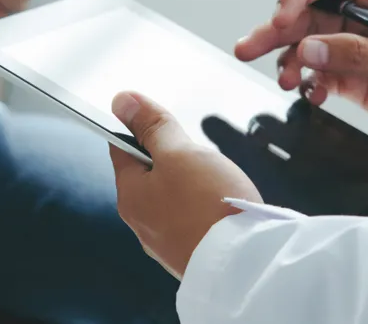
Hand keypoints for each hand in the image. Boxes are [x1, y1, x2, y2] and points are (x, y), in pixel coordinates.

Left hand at [109, 91, 261, 278]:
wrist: (246, 265)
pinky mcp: (191, 254)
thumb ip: (152, 127)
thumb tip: (121, 100)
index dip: (141, 129)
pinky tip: (224, 207)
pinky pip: (193, 219)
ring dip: (193, 183)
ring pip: (174, 196)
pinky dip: (206, 207)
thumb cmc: (210, 206)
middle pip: (150, 173)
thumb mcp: (180, 152)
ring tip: (217, 183)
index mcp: (130, 195)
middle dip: (175, 158)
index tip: (163, 123)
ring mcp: (166, 242)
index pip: (121, 149)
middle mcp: (141, 222)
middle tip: (200, 158)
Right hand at [235, 0, 367, 138]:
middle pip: (306, 12)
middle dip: (276, 30)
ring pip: (305, 42)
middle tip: (247, 48)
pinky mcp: (352, 71)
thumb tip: (307, 49)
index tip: (280, 18)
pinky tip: (312, 93)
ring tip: (284, 80)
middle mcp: (362, 14)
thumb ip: (354, 55)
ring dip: (287, 60)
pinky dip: (308, 82)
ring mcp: (354, 43)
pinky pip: (316, 70)